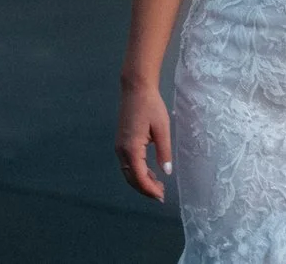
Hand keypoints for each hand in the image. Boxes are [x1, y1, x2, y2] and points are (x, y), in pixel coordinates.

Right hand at [115, 79, 171, 201]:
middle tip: (161, 194)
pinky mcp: (121, 143)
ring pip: (128, 172)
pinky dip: (137, 172)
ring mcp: (119, 147)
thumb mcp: (162, 128)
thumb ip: (164, 152)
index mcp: (131, 149)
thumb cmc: (151, 106)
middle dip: (145, 189)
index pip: (139, 177)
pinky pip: (127, 164)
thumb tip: (166, 172)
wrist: (136, 89)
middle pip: (131, 178)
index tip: (161, 197)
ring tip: (158, 185)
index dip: (150, 189)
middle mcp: (121, 151)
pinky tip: (149, 172)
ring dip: (141, 181)